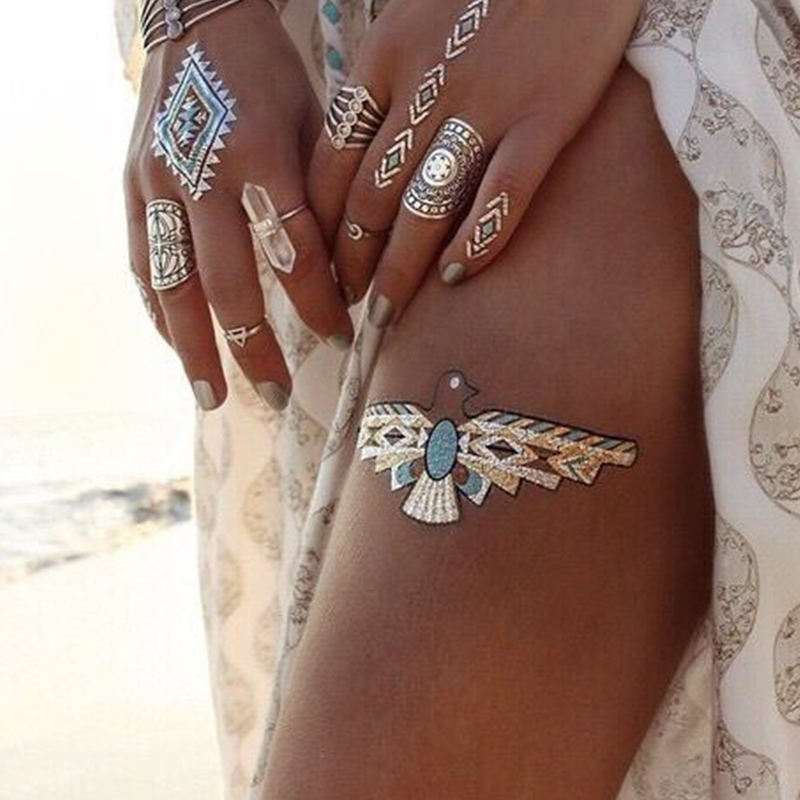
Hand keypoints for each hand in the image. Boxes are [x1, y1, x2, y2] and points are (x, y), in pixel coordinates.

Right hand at [124, 0, 351, 410]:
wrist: (197, 21)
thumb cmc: (270, 76)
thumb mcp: (315, 123)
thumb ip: (325, 198)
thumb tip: (343, 275)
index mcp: (260, 155)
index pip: (295, 253)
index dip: (320, 303)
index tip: (342, 337)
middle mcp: (202, 175)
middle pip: (229, 286)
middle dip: (255, 349)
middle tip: (278, 396)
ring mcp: (157, 183)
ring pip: (174, 286)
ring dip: (194, 349)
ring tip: (213, 397)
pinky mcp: (132, 186)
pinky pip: (142, 262)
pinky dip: (159, 310)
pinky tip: (176, 345)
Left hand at [308, 0, 642, 326]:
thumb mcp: (412, 20)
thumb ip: (384, 87)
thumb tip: (361, 163)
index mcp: (384, 59)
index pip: (333, 164)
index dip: (322, 227)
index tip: (322, 267)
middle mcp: (426, 86)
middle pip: (372, 198)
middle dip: (352, 263)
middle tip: (348, 305)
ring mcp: (488, 103)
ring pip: (425, 208)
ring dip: (400, 271)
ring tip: (387, 313)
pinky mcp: (547, 116)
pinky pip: (503, 194)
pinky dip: (478, 241)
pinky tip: (458, 276)